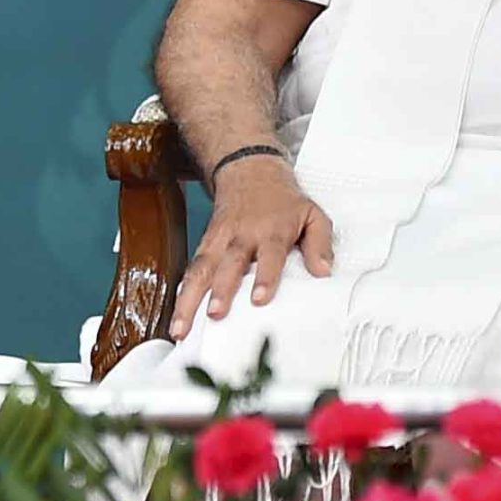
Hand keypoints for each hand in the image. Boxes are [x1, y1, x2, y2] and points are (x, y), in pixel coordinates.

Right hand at [168, 158, 334, 340]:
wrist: (250, 172)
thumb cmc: (284, 202)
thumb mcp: (312, 215)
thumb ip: (320, 243)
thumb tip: (324, 271)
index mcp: (272, 230)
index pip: (270, 254)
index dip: (265, 276)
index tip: (260, 299)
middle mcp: (242, 236)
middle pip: (229, 264)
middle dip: (221, 290)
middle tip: (216, 314)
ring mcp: (220, 241)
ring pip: (201, 269)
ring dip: (190, 299)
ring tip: (181, 327)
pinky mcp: (205, 244)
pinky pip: (191, 269)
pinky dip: (182, 293)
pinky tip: (177, 316)